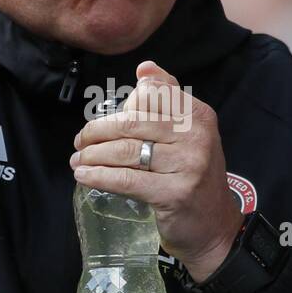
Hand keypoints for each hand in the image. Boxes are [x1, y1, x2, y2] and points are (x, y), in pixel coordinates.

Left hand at [69, 60, 243, 282]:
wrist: (214, 225)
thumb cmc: (193, 175)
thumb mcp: (189, 133)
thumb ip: (169, 97)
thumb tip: (144, 67)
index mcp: (199, 115)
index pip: (150, 94)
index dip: (121, 106)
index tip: (104, 121)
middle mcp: (196, 136)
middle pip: (132, 123)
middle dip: (97, 131)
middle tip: (80, 140)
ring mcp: (187, 165)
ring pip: (126, 151)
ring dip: (93, 154)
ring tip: (77, 159)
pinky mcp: (173, 193)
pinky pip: (127, 179)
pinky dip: (99, 176)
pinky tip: (84, 175)